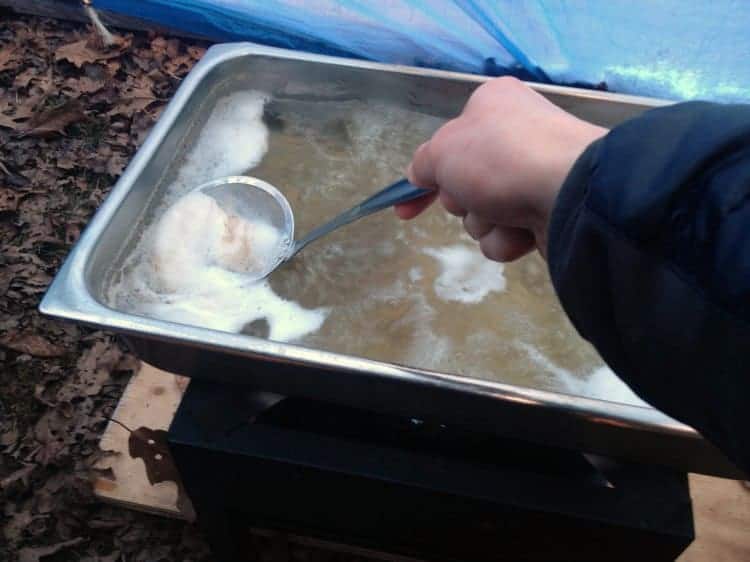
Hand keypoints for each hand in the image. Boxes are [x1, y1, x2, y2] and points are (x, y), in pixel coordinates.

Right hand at [396, 77, 606, 260]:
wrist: (569, 190)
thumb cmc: (499, 158)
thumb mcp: (442, 151)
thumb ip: (422, 164)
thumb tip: (419, 175)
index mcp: (492, 107)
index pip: (446, 145)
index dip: (423, 180)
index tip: (404, 209)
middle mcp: (514, 138)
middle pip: (463, 186)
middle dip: (463, 200)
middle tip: (475, 195)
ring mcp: (533, 177)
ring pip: (482, 215)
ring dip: (486, 222)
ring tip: (507, 213)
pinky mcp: (548, 212)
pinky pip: (506, 235)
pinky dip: (507, 238)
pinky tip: (524, 229)